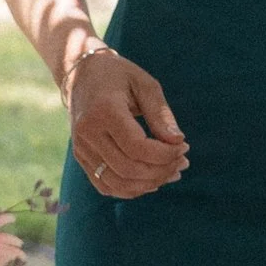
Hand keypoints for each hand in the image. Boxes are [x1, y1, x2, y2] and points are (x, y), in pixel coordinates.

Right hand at [67, 42, 187, 200]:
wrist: (81, 76)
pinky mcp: (81, 158)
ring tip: (172, 173)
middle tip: (182, 161)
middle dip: (162, 170)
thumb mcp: (145, 84)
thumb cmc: (119, 76)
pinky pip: (106, 185)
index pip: (137, 147)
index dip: (165, 154)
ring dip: (149, 184)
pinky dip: (131, 189)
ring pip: (118, 183)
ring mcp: (81, 148)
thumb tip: (178, 142)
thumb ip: (161, 114)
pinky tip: (151, 180)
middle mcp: (88, 133)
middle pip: (128, 169)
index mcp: (104, 110)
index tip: (184, 146)